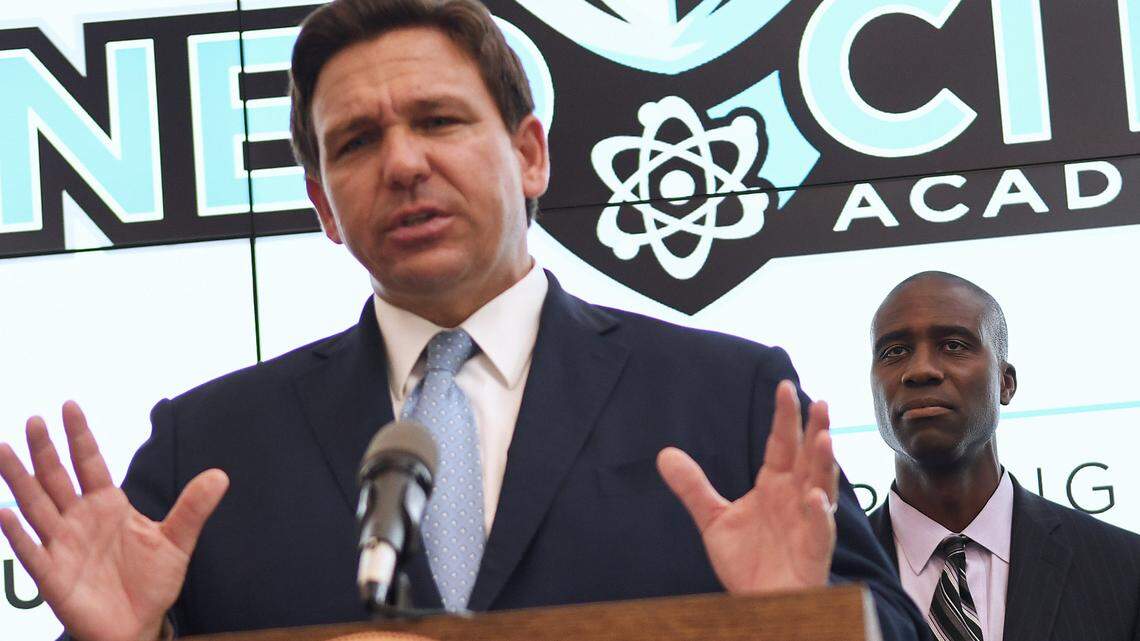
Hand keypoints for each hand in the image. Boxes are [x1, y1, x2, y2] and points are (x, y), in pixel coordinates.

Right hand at [0, 401, 227, 640]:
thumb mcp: (177, 541)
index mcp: (108, 505)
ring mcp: (63, 545)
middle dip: (45, 450)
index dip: (80, 436)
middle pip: (57, 477)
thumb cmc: (152, 581)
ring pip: (35, 506)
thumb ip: (193, 508)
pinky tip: (5, 513)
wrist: (138, 624)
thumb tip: (220, 475)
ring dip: (19, 480)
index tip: (69, 406)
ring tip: (3, 450)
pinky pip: (31, 551)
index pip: (90, 463)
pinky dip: (17, 533)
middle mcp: (80, 520)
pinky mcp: (53, 576)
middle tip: (34, 419)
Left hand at [658, 380, 837, 593]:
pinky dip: (819, 514)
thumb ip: (693, 487)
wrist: (757, 603)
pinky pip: (820, 530)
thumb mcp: (713, 519)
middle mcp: (796, 497)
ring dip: (824, 463)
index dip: (784, 417)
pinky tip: (814, 498)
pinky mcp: (813, 552)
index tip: (784, 386)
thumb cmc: (747, 561)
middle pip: (808, 458)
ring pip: (821, 486)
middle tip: (820, 403)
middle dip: (815, 430)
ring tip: (824, 438)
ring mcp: (808, 523)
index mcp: (774, 485)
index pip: (781, 444)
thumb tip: (664, 454)